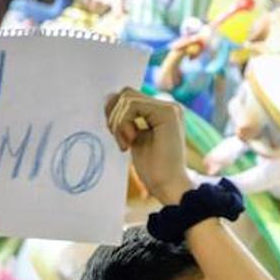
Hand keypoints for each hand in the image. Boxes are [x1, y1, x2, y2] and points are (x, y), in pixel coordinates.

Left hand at [104, 89, 190, 204]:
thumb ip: (126, 119)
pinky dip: (123, 123)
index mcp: (161, 111)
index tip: (117, 136)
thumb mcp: (134, 138)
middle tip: (120, 140)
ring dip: (118, 122)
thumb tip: (108, 98)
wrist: (168, 186)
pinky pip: (132, 105)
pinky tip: (130, 142)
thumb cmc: (153, 169)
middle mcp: (168, 105)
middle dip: (114, 115)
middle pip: (126, 93)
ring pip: (127, 97)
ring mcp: (170, 107)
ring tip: (126, 144)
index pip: (128, 96)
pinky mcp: (168, 113)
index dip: (114, 113)